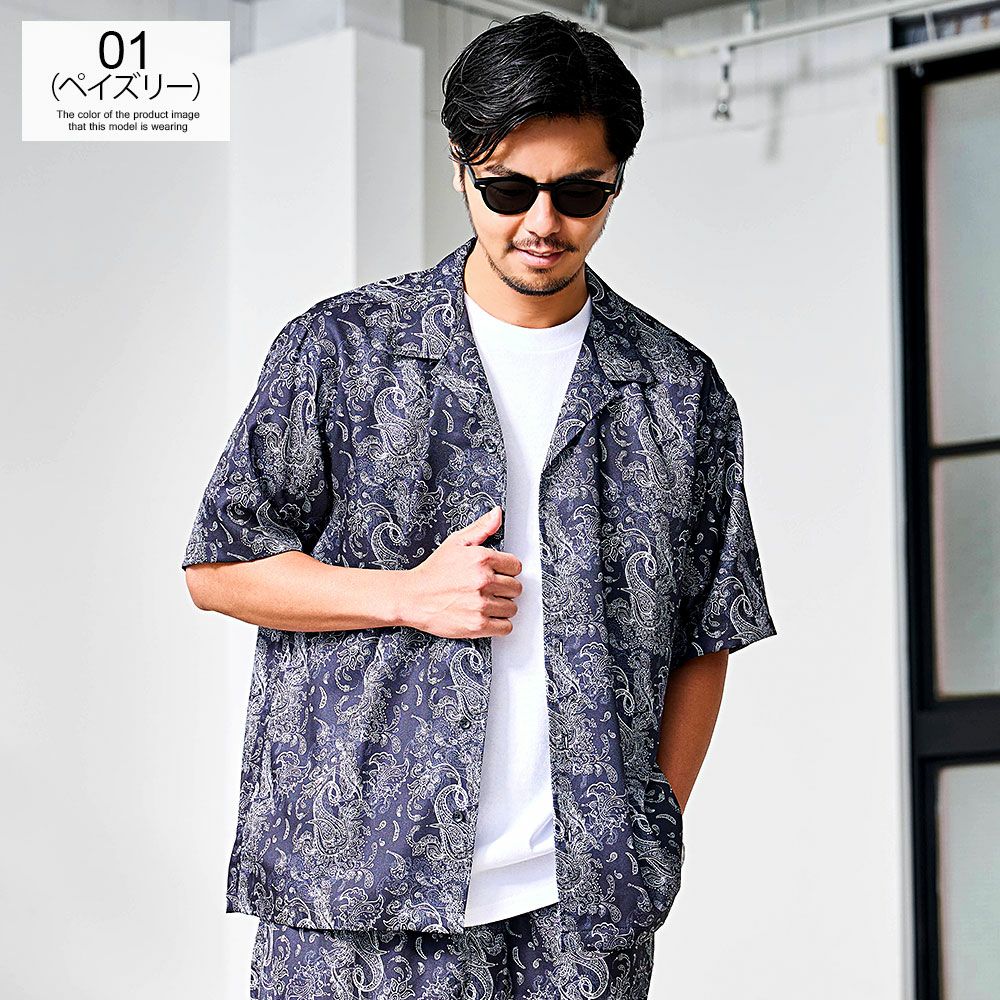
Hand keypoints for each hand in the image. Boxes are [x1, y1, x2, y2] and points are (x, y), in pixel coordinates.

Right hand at [400, 506, 521, 638]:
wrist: (412, 598)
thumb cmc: (433, 571)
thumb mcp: (455, 543)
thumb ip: (480, 528)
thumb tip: (497, 514)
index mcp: (481, 558)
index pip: (516, 566)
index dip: (507, 570)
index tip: (497, 574)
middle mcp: (483, 581)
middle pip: (516, 588)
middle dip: (505, 588)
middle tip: (489, 589)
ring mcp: (481, 604)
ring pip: (512, 607)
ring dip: (502, 607)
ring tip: (485, 603)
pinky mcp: (477, 625)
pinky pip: (505, 627)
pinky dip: (499, 624)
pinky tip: (487, 616)